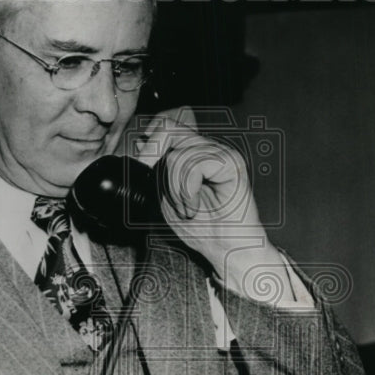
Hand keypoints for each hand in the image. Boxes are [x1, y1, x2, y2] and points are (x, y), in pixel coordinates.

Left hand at [134, 107, 287, 298]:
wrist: (227, 249)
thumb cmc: (203, 228)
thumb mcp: (167, 196)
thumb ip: (158, 172)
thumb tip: (143, 148)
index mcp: (194, 153)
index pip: (165, 126)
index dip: (150, 143)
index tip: (145, 167)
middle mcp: (209, 148)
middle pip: (169, 129)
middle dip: (157, 162)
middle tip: (166, 192)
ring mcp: (222, 153)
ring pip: (178, 154)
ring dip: (175, 189)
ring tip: (188, 207)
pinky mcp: (232, 163)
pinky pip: (195, 165)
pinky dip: (188, 191)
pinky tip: (195, 205)